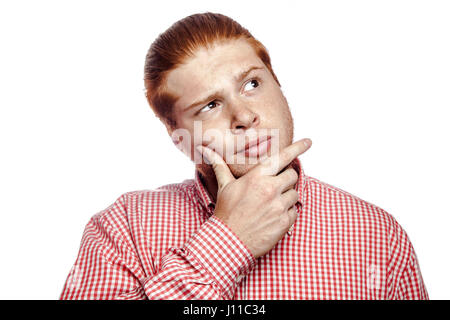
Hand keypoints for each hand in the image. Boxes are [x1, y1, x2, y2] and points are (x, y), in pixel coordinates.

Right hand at [197, 138, 311, 258]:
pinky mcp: (285, 222)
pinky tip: (273, 217)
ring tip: (270, 204)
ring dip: (287, 197)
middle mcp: (270, 189)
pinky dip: (287, 212)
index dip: (298, 147)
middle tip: (274, 187)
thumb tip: (204, 149)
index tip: (309, 141)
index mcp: (257, 177)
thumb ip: (220, 165)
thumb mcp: (224, 186)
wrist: (229, 241)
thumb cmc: (226, 212)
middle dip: (287, 179)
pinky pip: (295, 211)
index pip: (283, 157)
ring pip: (295, 193)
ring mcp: (279, 206)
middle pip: (293, 175)